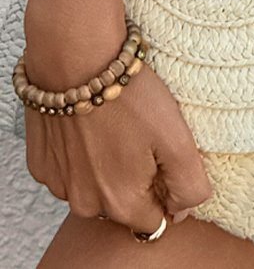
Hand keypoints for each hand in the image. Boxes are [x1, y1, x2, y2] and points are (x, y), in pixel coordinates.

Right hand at [22, 48, 212, 234]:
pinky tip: (91, 122)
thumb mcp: (177, 138)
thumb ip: (188, 185)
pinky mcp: (42, 162)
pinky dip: (81, 152)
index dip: (167, 188)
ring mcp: (60, 183)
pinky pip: (70, 169)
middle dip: (137, 178)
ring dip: (107, 165)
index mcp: (121, 203)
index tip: (164, 153)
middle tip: (142, 134)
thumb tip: (182, 210)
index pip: (155, 219)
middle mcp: (86, 203)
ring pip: (95, 187)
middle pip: (124, 205)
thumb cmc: (129, 94)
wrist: (76, 57)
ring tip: (117, 124)